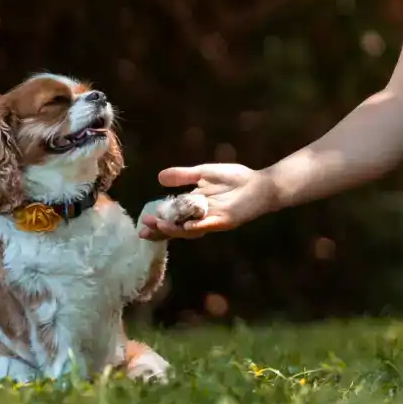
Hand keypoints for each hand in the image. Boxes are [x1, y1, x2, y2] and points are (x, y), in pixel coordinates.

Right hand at [136, 163, 273, 239]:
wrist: (261, 183)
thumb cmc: (236, 179)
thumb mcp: (204, 173)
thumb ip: (183, 176)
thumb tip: (159, 177)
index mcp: (194, 207)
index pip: (172, 217)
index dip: (157, 221)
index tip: (142, 222)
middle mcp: (201, 217)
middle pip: (176, 227)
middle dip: (160, 228)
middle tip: (144, 227)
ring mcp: (212, 220)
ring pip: (189, 230)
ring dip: (173, 228)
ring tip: (159, 224)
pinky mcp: (225, 221)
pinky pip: (208, 226)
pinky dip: (196, 227)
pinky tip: (185, 226)